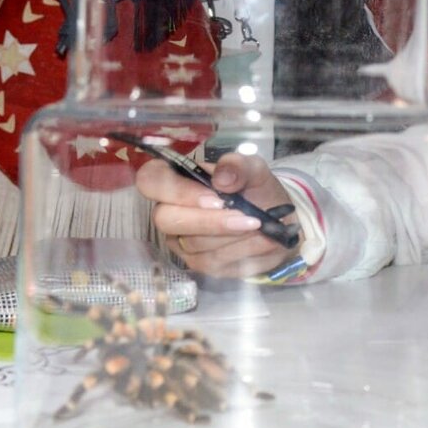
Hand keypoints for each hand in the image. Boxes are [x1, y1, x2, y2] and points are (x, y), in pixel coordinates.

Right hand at [134, 152, 298, 277]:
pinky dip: (240, 250)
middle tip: (247, 218)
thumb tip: (222, 178)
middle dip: (210, 221)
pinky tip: (259, 240)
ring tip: (260, 225)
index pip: (150, 180)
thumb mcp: (255, 170)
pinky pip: (210, 261)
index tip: (214, 197)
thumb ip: (239, 166)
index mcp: (177, 178)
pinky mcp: (196, 262)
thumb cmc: (256, 190)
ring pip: (193, 243)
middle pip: (166, 219)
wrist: (277, 221)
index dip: (177, 191)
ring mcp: (180, 238)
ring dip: (232, 236)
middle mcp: (170, 209)